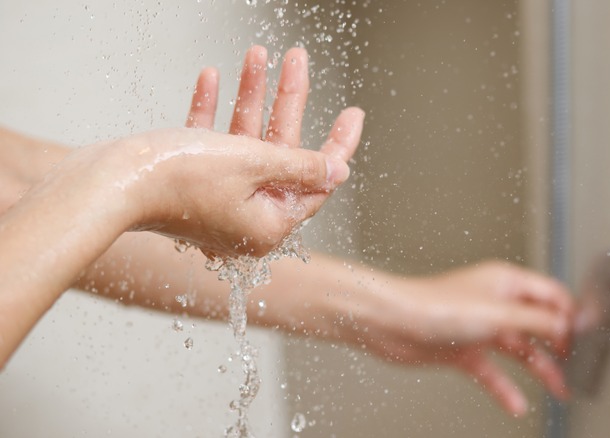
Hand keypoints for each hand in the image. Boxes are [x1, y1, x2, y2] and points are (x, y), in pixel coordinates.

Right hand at [175, 45, 363, 255]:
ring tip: (257, 54)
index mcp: (269, 225)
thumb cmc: (178, 179)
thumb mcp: (254, 164)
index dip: (336, 144)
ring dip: (249, 96)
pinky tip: (212, 78)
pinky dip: (213, 112)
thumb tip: (338, 172)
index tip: (352, 113)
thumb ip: (301, 165)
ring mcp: (215, 200)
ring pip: (244, 141)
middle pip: (279, 152)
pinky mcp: (188, 183)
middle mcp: (245, 217)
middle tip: (297, 59)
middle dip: (286, 101)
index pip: (316, 182)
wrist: (107, 183)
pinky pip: (209, 143)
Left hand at [358, 261, 572, 415]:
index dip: (570, 315)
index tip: (587, 337)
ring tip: (559, 389)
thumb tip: (569, 325)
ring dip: (540, 370)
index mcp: (506, 283)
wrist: (392, 324)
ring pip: (519, 350)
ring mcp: (479, 328)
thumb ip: (538, 321)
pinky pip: (493, 372)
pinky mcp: (463, 350)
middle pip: (538, 325)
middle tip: (576, 366)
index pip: (551, 295)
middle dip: (559, 346)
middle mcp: (495, 303)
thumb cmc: (435, 306)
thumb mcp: (499, 313)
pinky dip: (506, 388)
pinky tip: (516, 403)